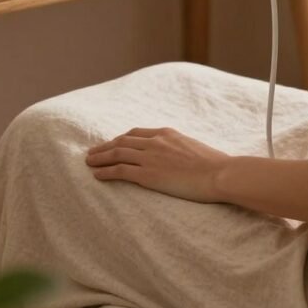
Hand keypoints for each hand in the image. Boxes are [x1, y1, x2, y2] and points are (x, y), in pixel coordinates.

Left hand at [85, 126, 228, 203]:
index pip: (137, 133)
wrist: (218, 173)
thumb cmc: (213, 164)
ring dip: (100, 157)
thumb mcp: (193, 148)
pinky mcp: (148, 174)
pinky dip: (106, 171)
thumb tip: (178, 157)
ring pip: (117, 153)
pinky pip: (121, 171)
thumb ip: (179, 148)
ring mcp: (150, 157)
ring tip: (89, 161)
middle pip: (122, 141)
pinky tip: (97, 174)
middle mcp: (155, 141)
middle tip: (93, 151)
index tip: (113, 143)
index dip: (121, 138)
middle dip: (105, 146)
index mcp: (166, 133)